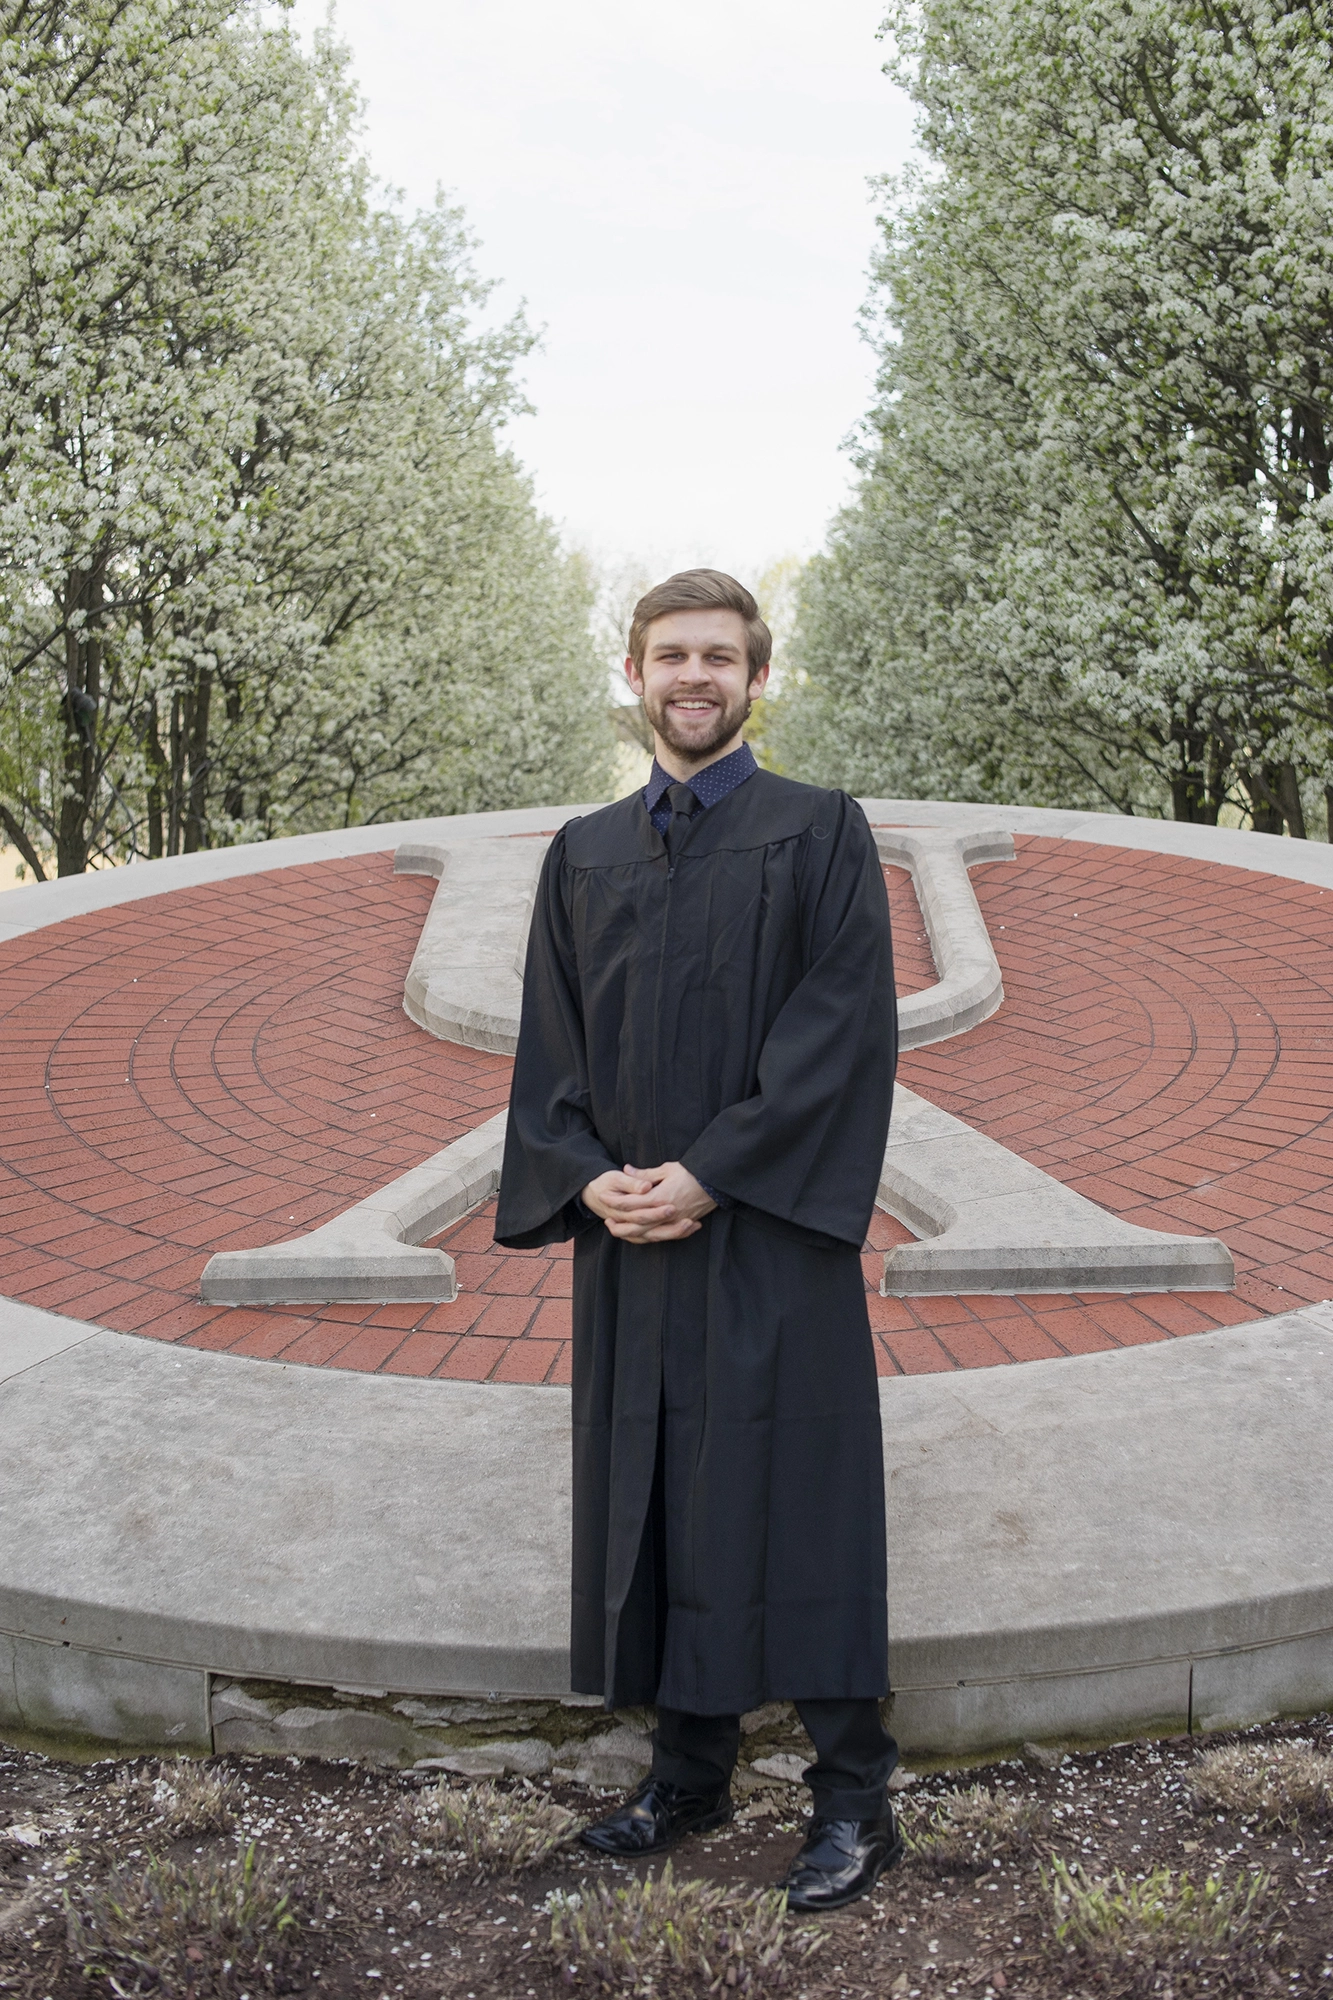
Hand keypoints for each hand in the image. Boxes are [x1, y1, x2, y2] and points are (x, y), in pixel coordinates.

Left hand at [581, 1162, 716, 1242]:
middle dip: (618, 1223)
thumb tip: (626, 1169)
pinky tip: (638, 1235)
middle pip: (635, 1225)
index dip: (615, 1200)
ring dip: (630, 1234)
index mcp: (660, 1197)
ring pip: (647, 1235)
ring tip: (617, 1229)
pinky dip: (647, 1238)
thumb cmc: (691, 1173)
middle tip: (606, 1219)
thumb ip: (645, 1174)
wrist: (715, 1183)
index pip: (631, 1203)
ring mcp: (673, 1222)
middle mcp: (665, 1214)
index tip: (602, 1196)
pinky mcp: (680, 1226)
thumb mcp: (667, 1169)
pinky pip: (660, 1237)